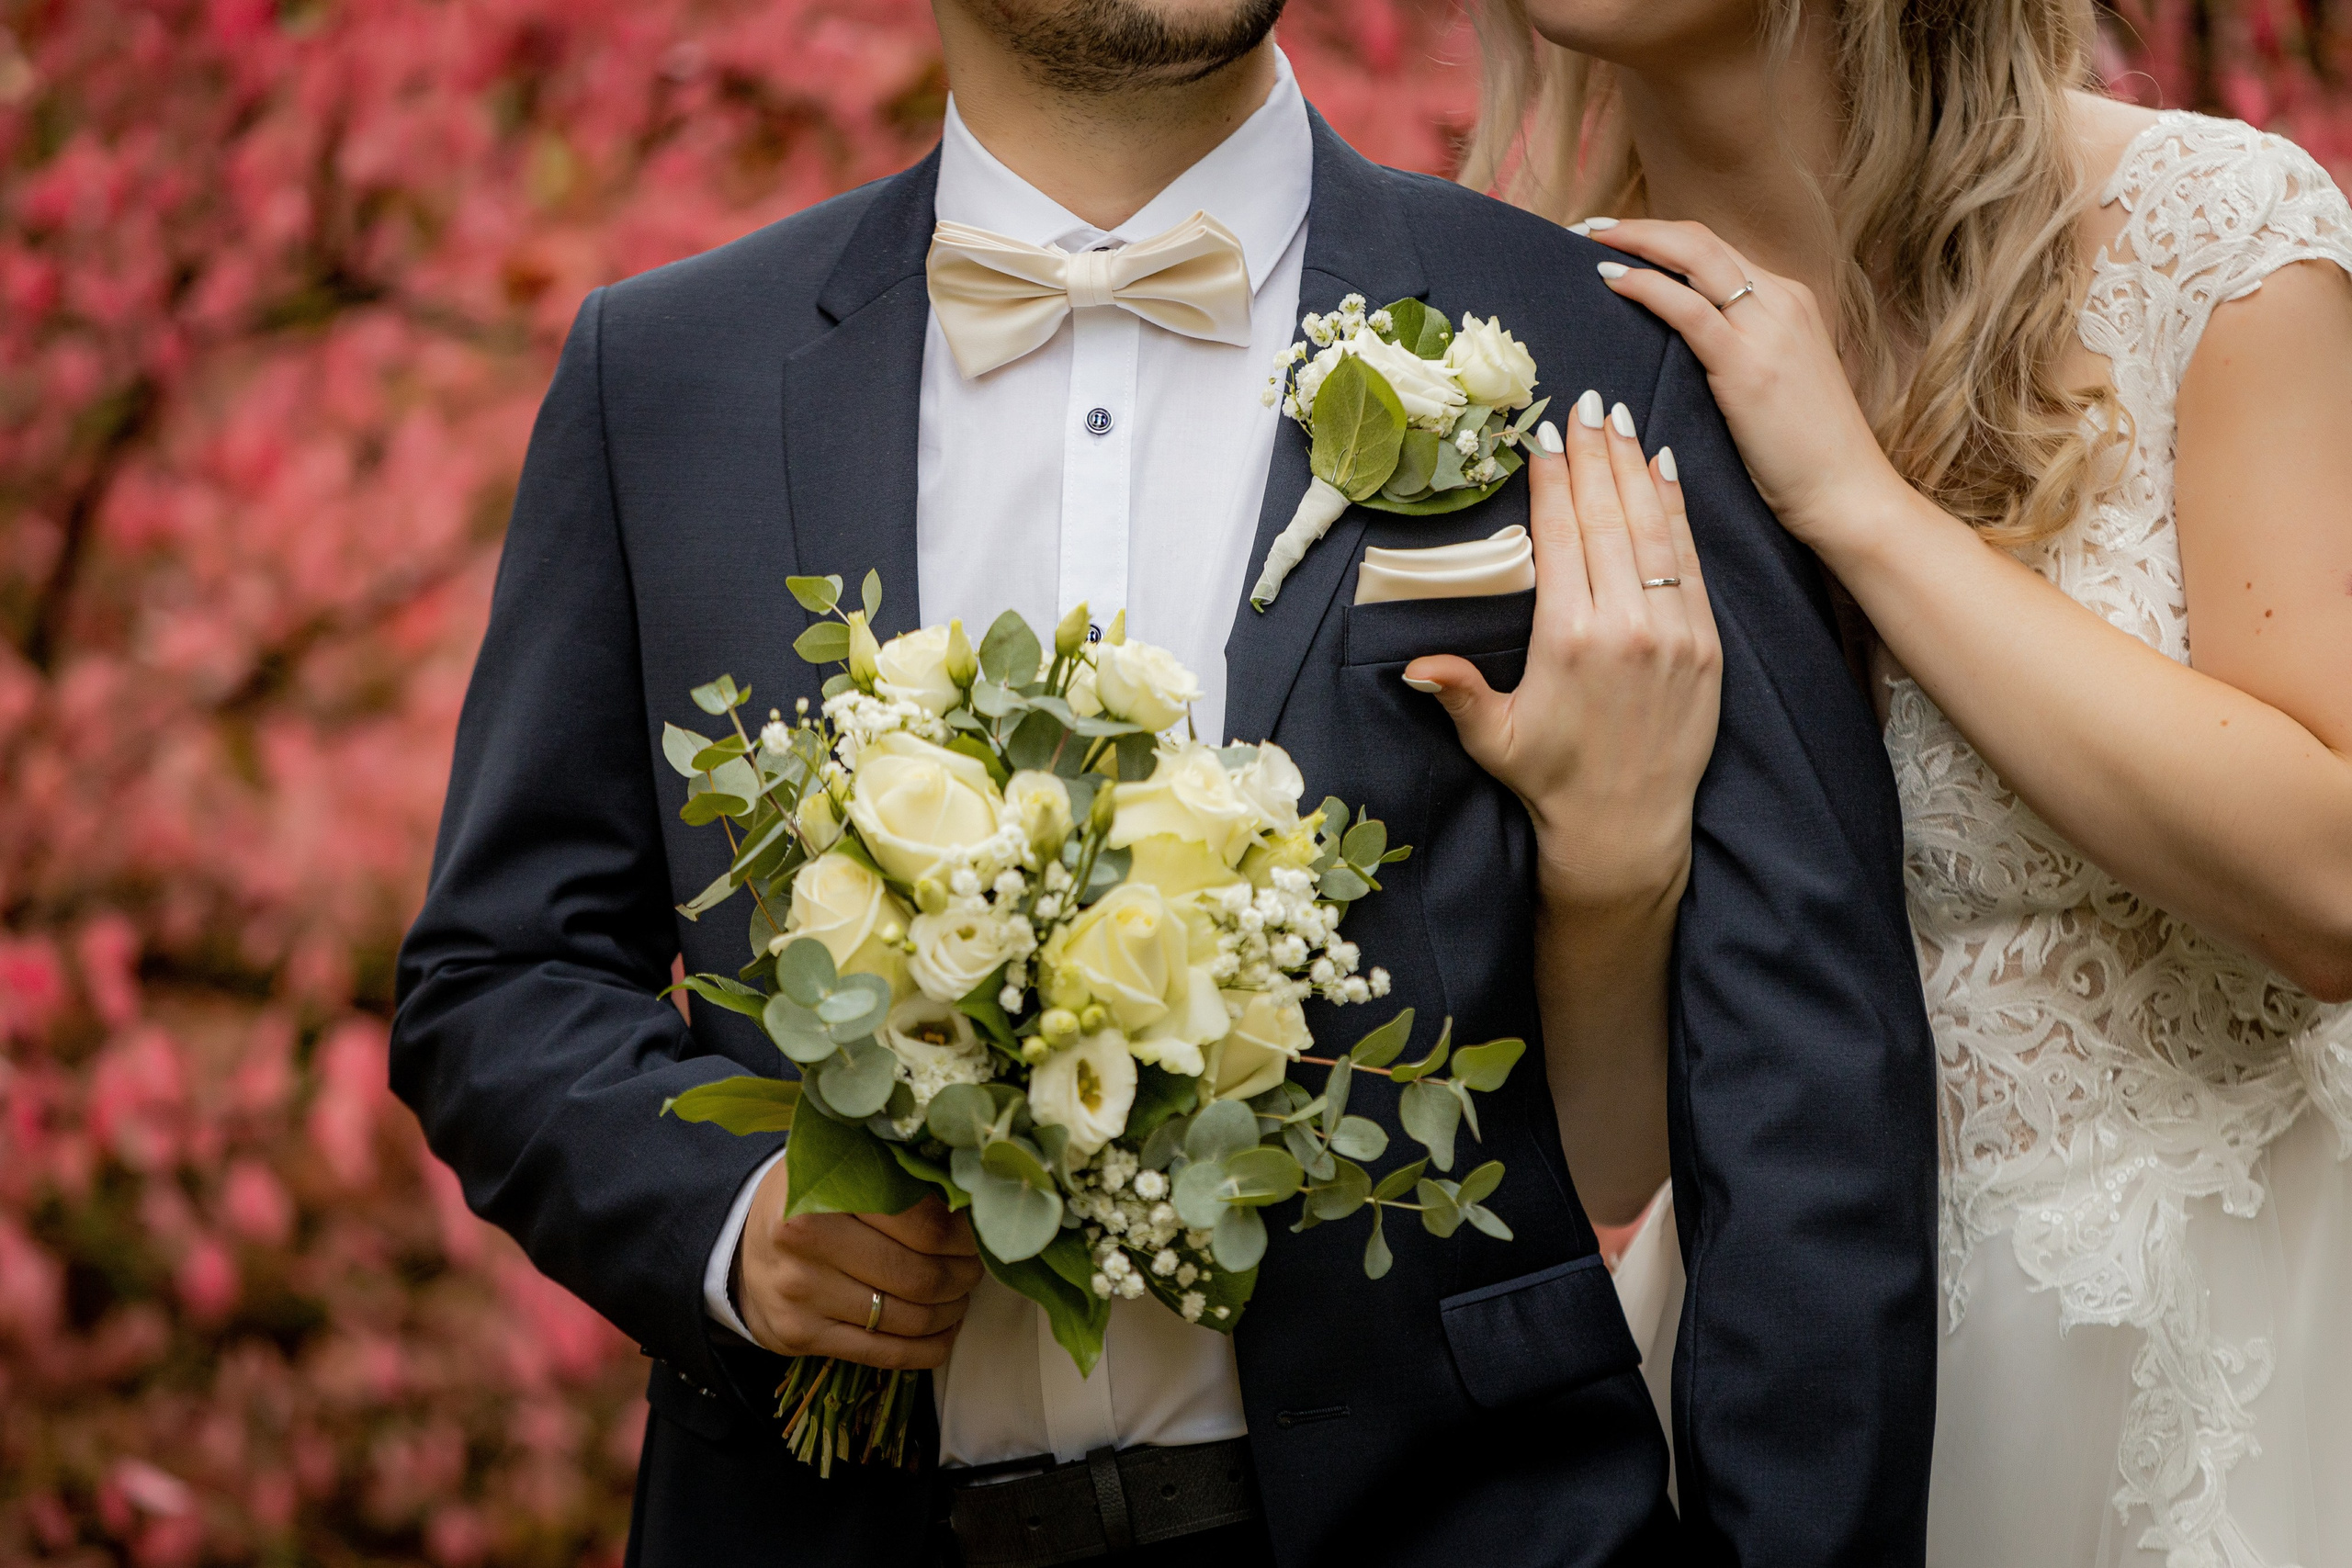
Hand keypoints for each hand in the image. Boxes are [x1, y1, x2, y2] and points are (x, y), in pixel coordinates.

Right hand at [733, 1160, 981, 1369]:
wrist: (743, 1246)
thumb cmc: (811, 1199)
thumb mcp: (842, 1166)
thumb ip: (898, 1174)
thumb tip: (974, 1194)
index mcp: (823, 1192)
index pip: (924, 1224)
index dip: (964, 1234)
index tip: (977, 1232)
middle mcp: (805, 1243)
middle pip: (920, 1275)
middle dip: (964, 1275)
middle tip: (976, 1266)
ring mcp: (801, 1295)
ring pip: (909, 1318)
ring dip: (951, 1311)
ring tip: (961, 1294)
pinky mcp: (802, 1336)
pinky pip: (886, 1354)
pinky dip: (929, 1347)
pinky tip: (944, 1331)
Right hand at [1404, 392, 1721, 911]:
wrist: (1628, 829)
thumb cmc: (1551, 781)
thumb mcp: (1492, 738)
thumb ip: (1457, 692)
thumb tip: (1416, 663)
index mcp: (1566, 639)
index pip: (1561, 536)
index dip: (1553, 480)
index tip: (1547, 435)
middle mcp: (1623, 625)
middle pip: (1608, 517)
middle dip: (1596, 454)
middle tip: (1586, 403)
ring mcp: (1672, 632)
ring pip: (1654, 529)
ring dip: (1636, 469)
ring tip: (1621, 420)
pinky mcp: (1706, 644)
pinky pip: (1690, 562)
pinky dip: (1679, 512)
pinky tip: (1666, 472)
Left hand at [1587, 219, 1907, 551]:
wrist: (1846, 492)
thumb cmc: (1806, 452)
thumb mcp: (1776, 382)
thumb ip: (1741, 349)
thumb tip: (1682, 344)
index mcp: (1789, 301)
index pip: (1716, 250)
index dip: (1663, 237)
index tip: (1616, 239)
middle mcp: (1782, 300)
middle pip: (1701, 240)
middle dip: (1641, 228)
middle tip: (1589, 229)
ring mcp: (1768, 328)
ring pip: (1694, 257)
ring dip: (1635, 242)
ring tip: (1589, 242)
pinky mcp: (1748, 364)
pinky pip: (1687, 308)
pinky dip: (1645, 286)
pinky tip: (1611, 281)